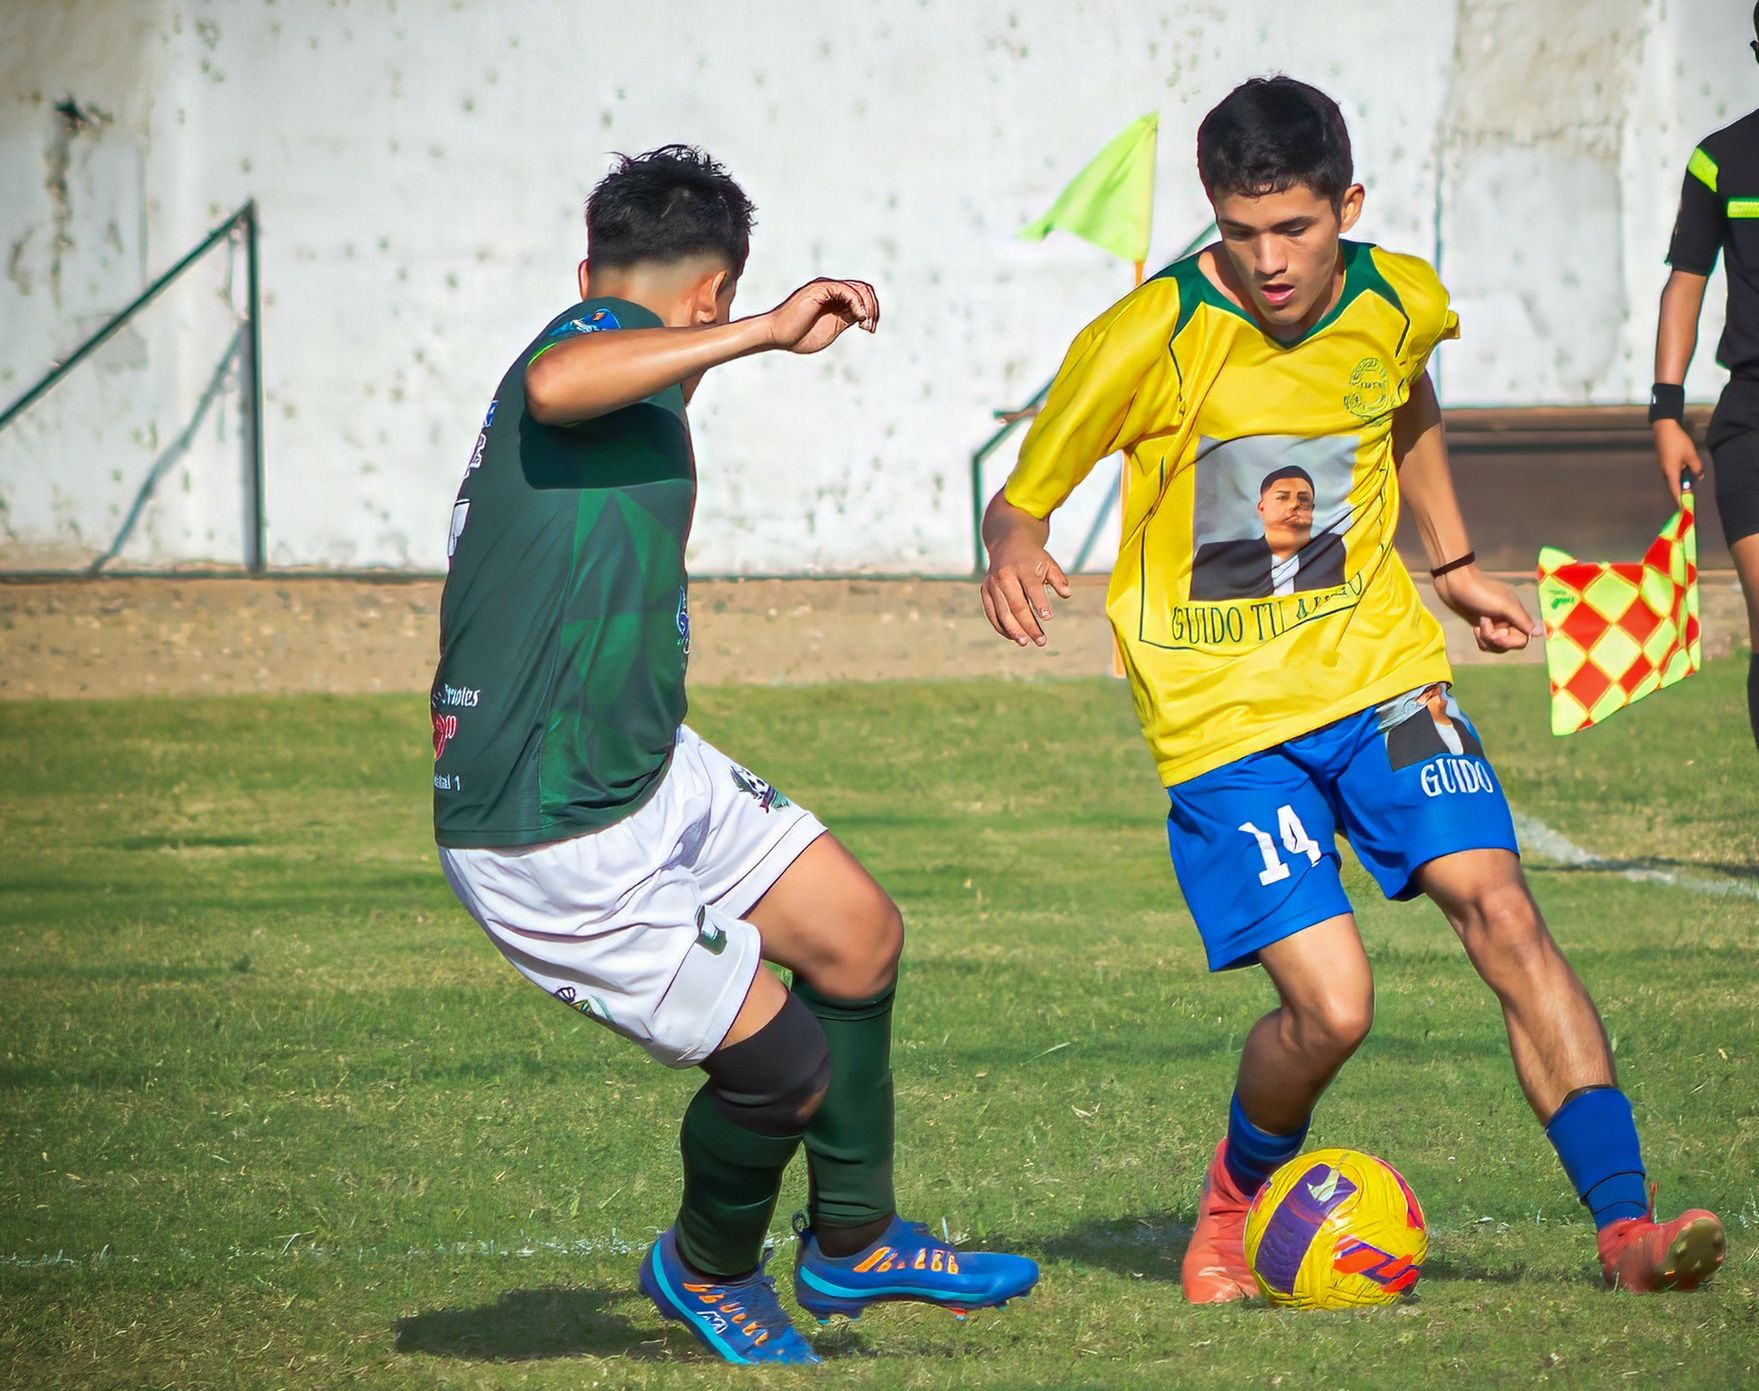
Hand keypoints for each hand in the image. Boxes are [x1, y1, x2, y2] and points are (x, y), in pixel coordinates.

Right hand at [764, 279, 878, 354]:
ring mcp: (825, 287)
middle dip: (873, 309)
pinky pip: (847, 290)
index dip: (872, 311)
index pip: (862, 296)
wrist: (777, 336)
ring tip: (865, 325)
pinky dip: (857, 304)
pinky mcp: (820, 289)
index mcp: (834, 299)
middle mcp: (831, 289)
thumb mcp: (832, 329)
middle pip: (864, 289)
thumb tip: (865, 315)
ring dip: (868, 307)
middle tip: (870, 329)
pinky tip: (858, 317)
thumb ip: (847, 319)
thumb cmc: (799, 337)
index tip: (870, 330)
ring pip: (858, 288)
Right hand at [981, 540, 1071, 646]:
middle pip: (1016, 605)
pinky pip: (992, 614)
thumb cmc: (1033, 558)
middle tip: (1041, 641)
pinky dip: (1002, 627)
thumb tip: (1067, 594)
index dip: (1039, 603)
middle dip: (1029, 625)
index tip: (1048, 618)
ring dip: (1014, 630)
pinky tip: (1014, 637)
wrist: (1008, 545)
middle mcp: (1005, 576)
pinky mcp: (985, 592)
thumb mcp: (1048, 563)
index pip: (1032, 587)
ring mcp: (992, 585)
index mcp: (1022, 567)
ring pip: (1002, 613)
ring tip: (1025, 643)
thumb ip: (1058, 578)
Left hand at [1431, 564, 1542, 652]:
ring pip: (1496, 645)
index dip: (1510, 641)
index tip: (1497, 633)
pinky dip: (1480, 639)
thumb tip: (1542, 633)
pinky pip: (1486, 643)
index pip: (1523, 639)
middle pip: (1509, 645)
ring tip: (1477, 625)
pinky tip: (1474, 628)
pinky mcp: (1482, 626)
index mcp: (1516, 614)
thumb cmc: (1479, 592)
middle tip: (1483, 625)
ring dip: (1485, 639)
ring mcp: (1494, 624)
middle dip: (1494, 640)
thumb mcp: (1504, 605)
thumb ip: (1522, 619)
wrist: (1454, 583)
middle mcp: (1508, 620)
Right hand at [1651, 419, 1703, 503]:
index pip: (1676, 490)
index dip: (1680, 500)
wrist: (1664, 428)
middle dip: (1683, 489)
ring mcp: (1664, 466)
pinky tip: (1687, 468)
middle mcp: (1665, 471)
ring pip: (1674, 477)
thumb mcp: (1691, 455)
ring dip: (1682, 479)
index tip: (1683, 509)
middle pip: (1674, 485)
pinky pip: (1673, 471)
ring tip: (1692, 478)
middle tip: (1692, 493)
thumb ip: (1696, 467)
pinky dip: (1680, 473)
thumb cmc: (1677, 442)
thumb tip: (1699, 477)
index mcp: (1671, 472)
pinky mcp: (1664, 460)